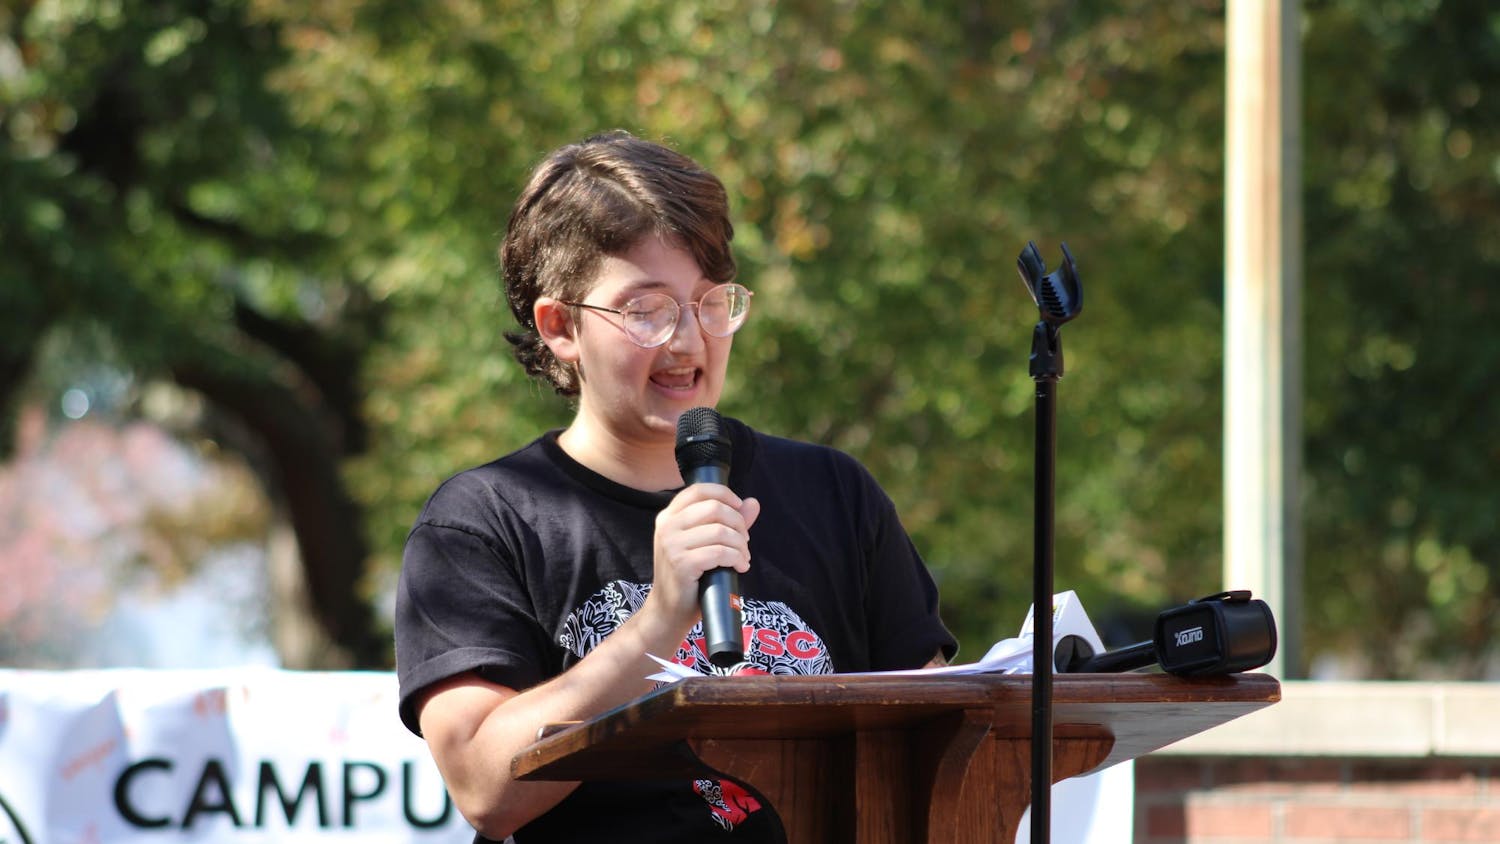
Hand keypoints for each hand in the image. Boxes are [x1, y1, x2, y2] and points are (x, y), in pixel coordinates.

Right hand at [647, 484, 760, 628]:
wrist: (668, 611)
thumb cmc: (688, 576)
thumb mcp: (704, 544)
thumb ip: (728, 522)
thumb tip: (752, 502)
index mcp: (669, 516)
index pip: (699, 489)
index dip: (725, 495)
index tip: (739, 510)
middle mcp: (666, 526)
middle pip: (714, 507)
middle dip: (738, 523)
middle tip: (744, 541)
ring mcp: (672, 545)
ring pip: (720, 530)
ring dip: (740, 545)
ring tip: (742, 557)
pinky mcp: (681, 564)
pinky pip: (720, 552)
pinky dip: (737, 558)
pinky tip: (740, 567)